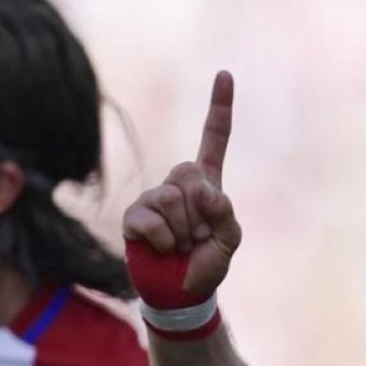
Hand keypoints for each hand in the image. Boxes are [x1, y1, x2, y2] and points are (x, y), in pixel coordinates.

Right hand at [123, 71, 241, 307]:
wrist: (182, 292)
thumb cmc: (208, 264)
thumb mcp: (230, 240)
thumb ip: (225, 214)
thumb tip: (205, 191)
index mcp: (206, 183)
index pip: (214, 139)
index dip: (219, 107)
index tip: (225, 73)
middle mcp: (178, 184)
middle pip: (189, 172)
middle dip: (200, 209)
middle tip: (198, 234)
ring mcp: (153, 198)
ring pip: (171, 198)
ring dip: (183, 230)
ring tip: (182, 245)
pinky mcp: (134, 217)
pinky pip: (152, 219)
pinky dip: (165, 240)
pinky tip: (164, 249)